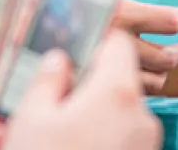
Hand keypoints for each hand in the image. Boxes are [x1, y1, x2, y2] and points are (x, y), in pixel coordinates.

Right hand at [0, 34, 161, 149]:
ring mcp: (145, 144)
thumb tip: (58, 61)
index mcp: (116, 92)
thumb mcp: (31, 120)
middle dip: (83, 87)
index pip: (118, 42)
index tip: (73, 45)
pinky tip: (66, 148)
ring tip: (51, 135)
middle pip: (115, 81)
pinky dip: (97, 139)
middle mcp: (141, 116)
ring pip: (115, 114)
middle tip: (48, 101)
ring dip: (87, 117)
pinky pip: (120, 140)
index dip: (93, 39)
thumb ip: (47, 81)